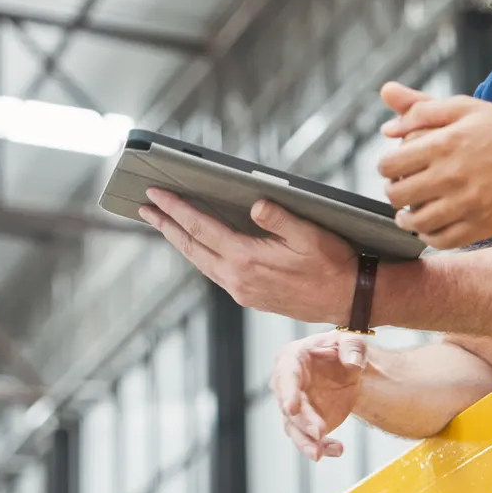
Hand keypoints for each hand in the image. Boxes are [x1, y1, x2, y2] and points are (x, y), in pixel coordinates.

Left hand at [140, 190, 355, 324]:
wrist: (347, 298)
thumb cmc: (332, 263)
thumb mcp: (310, 234)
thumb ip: (280, 217)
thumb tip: (255, 203)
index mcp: (247, 259)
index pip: (201, 228)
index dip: (176, 209)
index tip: (156, 194)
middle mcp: (237, 278)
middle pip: (190, 247)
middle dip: (165, 224)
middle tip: (144, 206)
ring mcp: (241, 290)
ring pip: (199, 262)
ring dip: (179, 241)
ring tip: (163, 223)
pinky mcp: (248, 297)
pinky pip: (213, 272)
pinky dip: (198, 254)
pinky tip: (197, 246)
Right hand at [270, 331, 368, 460]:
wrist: (350, 368)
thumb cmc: (344, 349)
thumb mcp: (351, 340)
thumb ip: (352, 347)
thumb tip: (352, 362)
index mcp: (291, 359)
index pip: (286, 376)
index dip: (287, 392)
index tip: (291, 408)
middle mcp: (287, 385)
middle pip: (288, 407)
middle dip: (302, 422)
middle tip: (318, 433)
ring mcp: (295, 407)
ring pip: (293, 429)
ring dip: (305, 442)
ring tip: (319, 453)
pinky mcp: (307, 423)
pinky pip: (310, 439)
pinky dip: (323, 447)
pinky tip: (337, 449)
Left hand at [376, 82, 491, 248]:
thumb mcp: (464, 107)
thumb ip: (421, 111)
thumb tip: (387, 129)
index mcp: (443, 144)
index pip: (390, 165)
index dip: (385, 167)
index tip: (391, 168)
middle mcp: (451, 176)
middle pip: (397, 195)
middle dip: (392, 192)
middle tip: (399, 189)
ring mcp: (466, 204)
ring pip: (416, 222)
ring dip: (405, 218)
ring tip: (408, 213)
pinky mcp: (481, 224)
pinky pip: (442, 240)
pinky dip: (429, 236)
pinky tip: (430, 226)